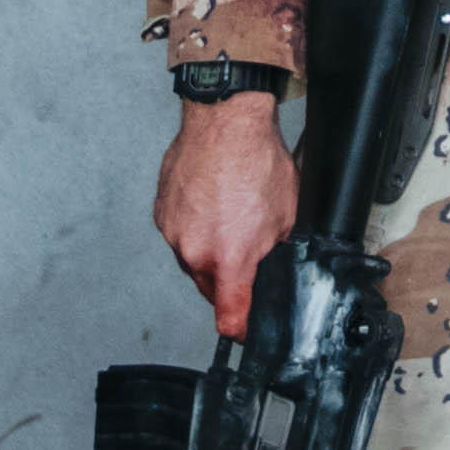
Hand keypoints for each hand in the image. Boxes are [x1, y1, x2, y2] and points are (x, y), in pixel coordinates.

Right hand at [156, 92, 299, 336]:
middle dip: (228, 281)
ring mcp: (174, 232)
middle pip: (210, 290)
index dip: (241, 327)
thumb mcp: (287, 217)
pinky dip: (194, 230)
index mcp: (229, 258)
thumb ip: (273, 253)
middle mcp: (195, 251)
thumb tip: (270, 270)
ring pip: (192, 262)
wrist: (226, 121)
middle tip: (246, 256)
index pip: (229, 319)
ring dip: (209, 253)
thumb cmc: (257, 160)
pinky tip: (212, 208)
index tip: (245, 327)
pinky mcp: (162, 213)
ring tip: (229, 222)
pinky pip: (179, 236)